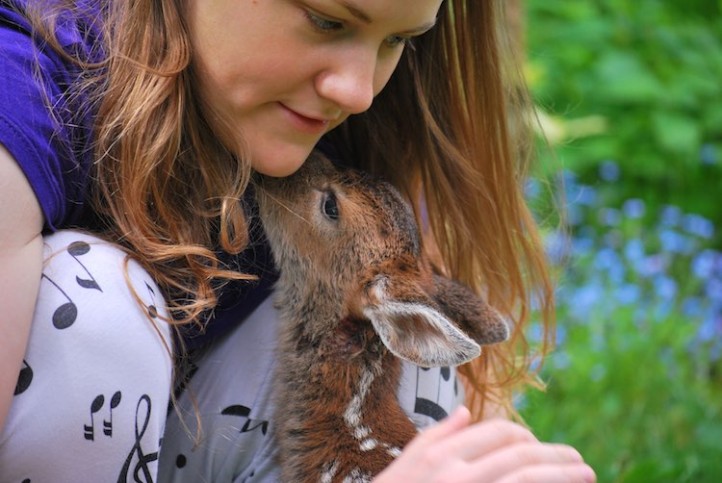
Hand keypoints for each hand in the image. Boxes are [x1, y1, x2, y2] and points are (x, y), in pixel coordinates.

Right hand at [374, 406, 594, 482]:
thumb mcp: (408, 464)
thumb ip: (438, 435)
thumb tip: (467, 412)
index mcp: (442, 454)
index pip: (499, 433)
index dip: (527, 438)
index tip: (541, 448)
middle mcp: (458, 474)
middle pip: (521, 455)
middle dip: (556, 456)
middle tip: (580, 462)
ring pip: (528, 478)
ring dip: (563, 476)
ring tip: (586, 475)